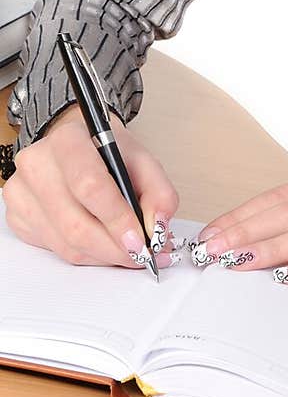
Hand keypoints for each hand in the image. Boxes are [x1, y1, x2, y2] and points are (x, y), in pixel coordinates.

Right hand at [2, 103, 179, 269]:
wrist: (80, 145)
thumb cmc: (108, 152)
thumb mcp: (143, 160)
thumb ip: (159, 192)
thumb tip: (158, 227)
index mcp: (68, 140)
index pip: (89, 186)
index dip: (117, 219)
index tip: (142, 239)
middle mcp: (37, 164)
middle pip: (75, 224)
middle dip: (115, 247)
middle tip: (143, 254)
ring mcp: (21, 192)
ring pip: (67, 244)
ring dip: (105, 255)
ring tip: (129, 250)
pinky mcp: (18, 217)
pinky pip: (57, 250)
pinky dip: (88, 255)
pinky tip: (104, 244)